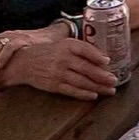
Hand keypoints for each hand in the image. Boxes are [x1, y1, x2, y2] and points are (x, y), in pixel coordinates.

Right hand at [0, 29, 116, 100]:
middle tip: (114, 80)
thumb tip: (103, 57)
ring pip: (82, 81)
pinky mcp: (54, 85)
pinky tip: (93, 95)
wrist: (24, 62)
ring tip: (109, 90)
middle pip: (86, 68)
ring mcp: (58, 72)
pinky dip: (84, 94)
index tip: (109, 62)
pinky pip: (71, 90)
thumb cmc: (47, 52)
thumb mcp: (63, 44)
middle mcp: (63, 58)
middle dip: (102, 76)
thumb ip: (80, 49)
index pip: (85, 49)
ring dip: (97, 87)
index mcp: (66, 45)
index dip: (97, 56)